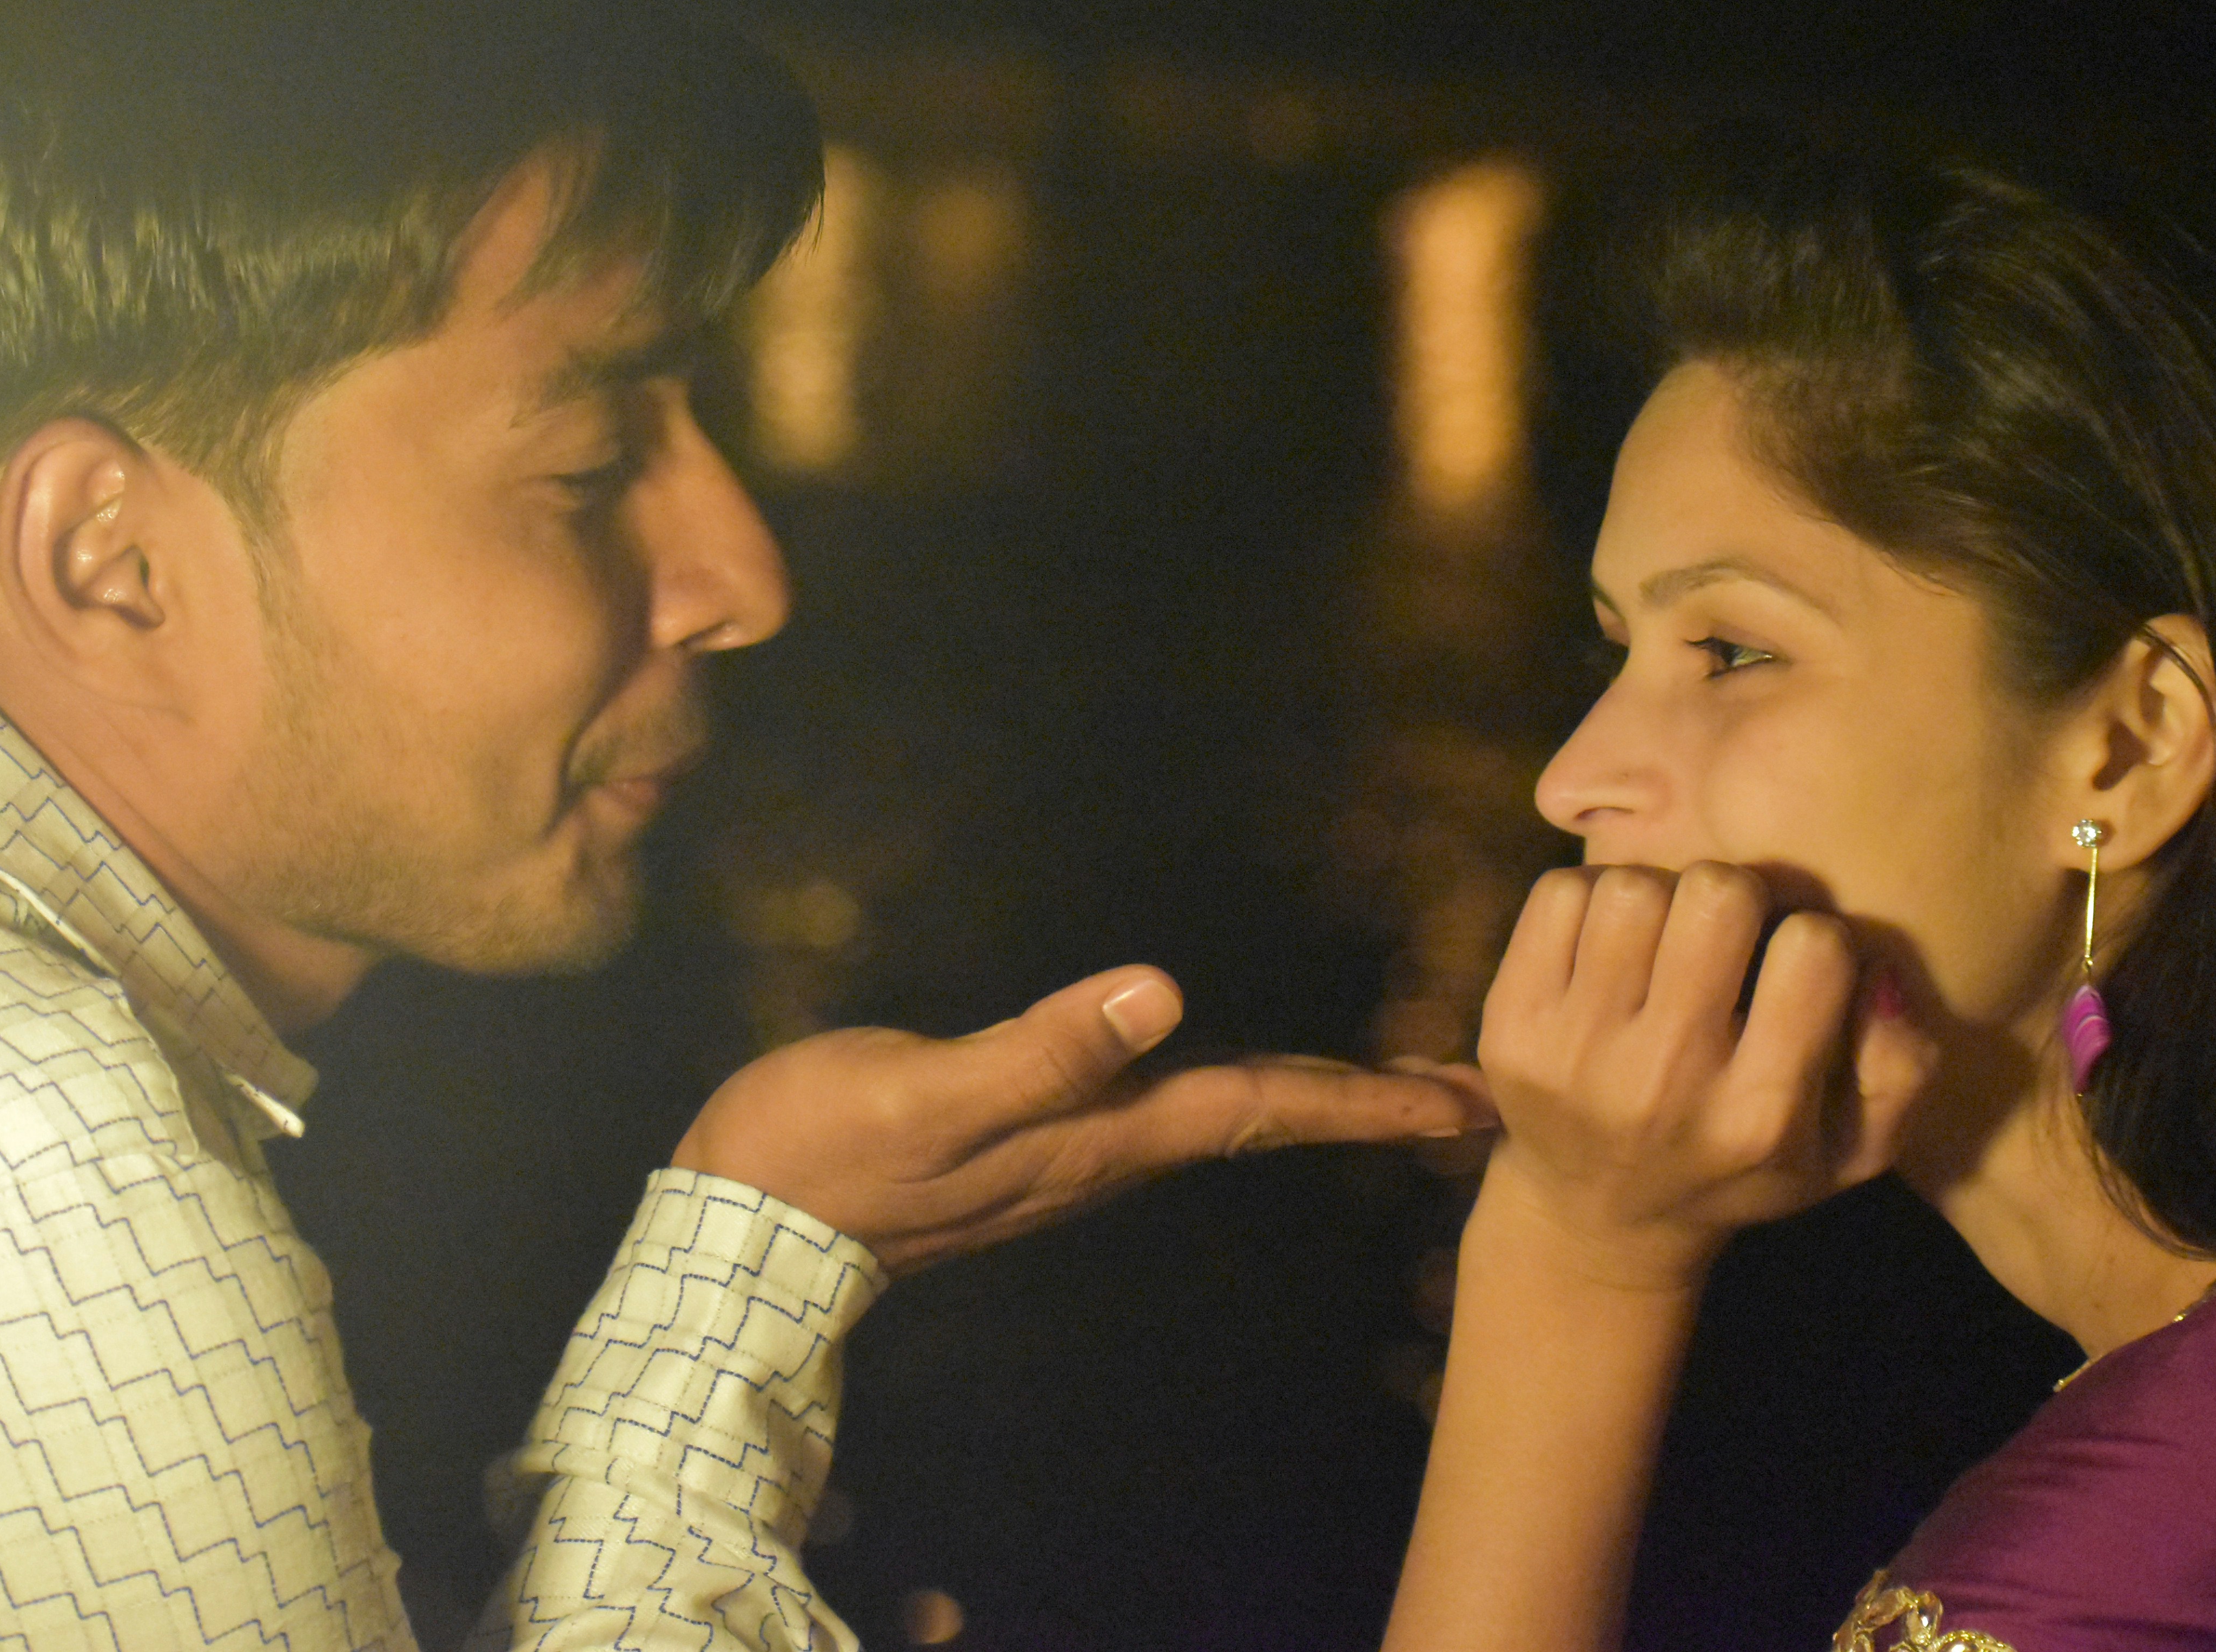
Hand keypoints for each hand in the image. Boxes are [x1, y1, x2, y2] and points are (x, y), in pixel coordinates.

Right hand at [671, 965, 1497, 1272]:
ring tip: (1386, 1079)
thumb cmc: (830, 1150)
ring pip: (1224, 1118)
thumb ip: (1048, 1049)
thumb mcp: (934, 1093)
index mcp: (1105, 1137)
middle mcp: (1109, 1151)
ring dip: (1311, 1100)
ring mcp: (1072, 1152)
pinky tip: (1229, 1069)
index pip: (1265, 1111)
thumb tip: (1164, 989)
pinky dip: (1232, 1090)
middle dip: (1370, 1104)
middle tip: (1470, 1093)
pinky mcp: (1033, 1139)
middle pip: (1265, 1120)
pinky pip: (1167, 1109)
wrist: (744, 1226)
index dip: (1370, 1103)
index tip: (1471, 1101)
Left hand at [1473, 862, 1934, 1292]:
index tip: (1794, 968)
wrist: (1601, 1218)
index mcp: (1757, 1115)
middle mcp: (1663, 1082)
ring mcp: (1574, 1052)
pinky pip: (1559, 894)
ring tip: (1666, 943)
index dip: (1813, 938)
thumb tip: (1881, 974)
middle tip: (1726, 939)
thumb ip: (1899, 1071)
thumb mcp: (1848, 1152)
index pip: (1813, 949)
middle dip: (1734, 900)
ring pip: (1634, 886)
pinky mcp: (1509, 1026)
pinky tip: (1609, 951)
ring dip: (1660, 896)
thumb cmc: (1740, 1168)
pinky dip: (1590, 901)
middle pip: (1717, 894)